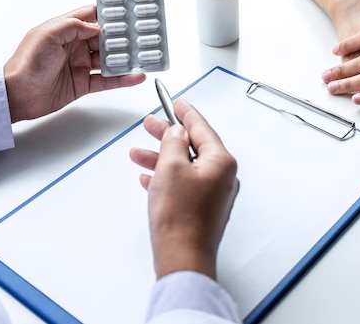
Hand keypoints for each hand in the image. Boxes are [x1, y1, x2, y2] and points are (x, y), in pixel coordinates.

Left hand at [3, 5, 145, 121]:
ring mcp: (79, 65)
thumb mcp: (48, 35)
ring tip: (142, 56)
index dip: (108, 13)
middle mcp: (74, 46)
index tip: (126, 10)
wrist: (18, 96)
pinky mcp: (83, 84)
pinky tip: (135, 75)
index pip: (91, 16)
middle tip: (140, 35)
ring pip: (109, 59)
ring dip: (125, 58)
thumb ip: (73, 26)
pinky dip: (123, 78)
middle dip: (122, 37)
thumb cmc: (26, 65)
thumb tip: (97, 26)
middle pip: (105, 38)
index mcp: (64, 30)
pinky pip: (108, 80)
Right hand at [129, 99, 238, 279]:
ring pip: (184, 165)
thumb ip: (173, 142)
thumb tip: (177, 131)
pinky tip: (148, 177)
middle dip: (168, 135)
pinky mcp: (203, 208)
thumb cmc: (180, 218)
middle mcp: (222, 176)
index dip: (185, 112)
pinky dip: (165, 177)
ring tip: (137, 153)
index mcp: (221, 161)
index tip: (176, 102)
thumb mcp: (170, 166)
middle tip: (150, 124)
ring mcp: (214, 194)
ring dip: (161, 157)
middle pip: (192, 145)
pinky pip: (183, 184)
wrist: (182, 257)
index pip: (201, 127)